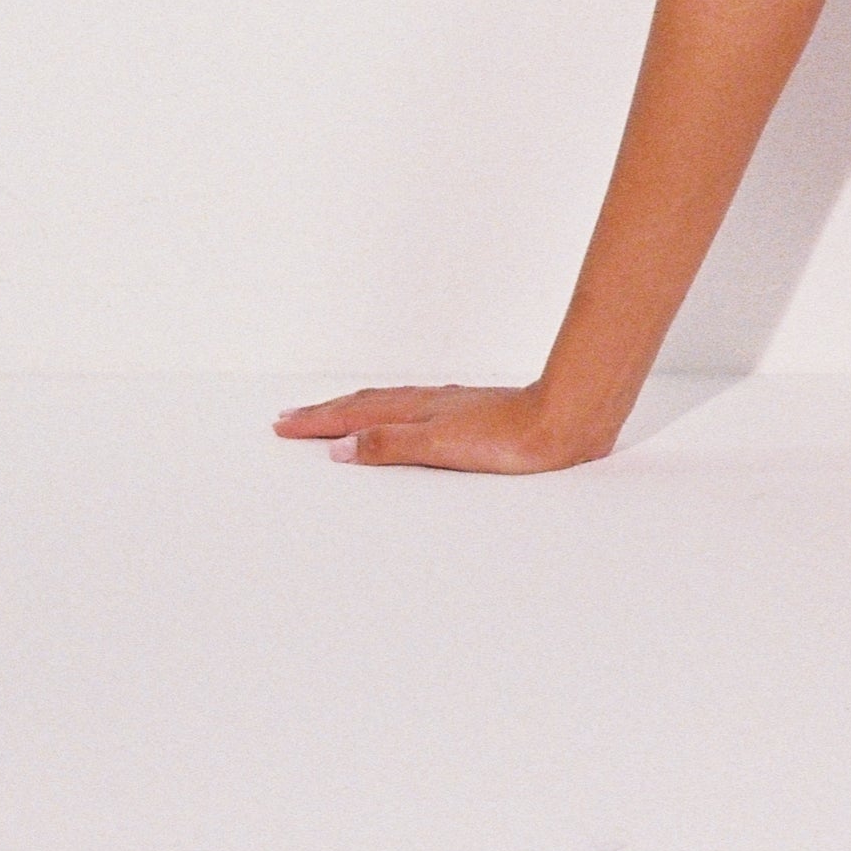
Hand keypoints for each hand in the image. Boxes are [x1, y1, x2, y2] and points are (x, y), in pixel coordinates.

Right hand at [271, 382, 609, 472]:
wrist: (567, 422)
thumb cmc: (512, 437)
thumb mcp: (442, 446)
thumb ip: (391, 445)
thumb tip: (339, 446)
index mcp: (418, 412)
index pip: (356, 416)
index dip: (318, 421)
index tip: (283, 424)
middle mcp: (431, 404)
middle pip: (368, 404)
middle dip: (327, 412)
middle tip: (290, 417)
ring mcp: (453, 407)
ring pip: (391, 404)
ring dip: (356, 410)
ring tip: (333, 413)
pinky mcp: (474, 414)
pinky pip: (416, 409)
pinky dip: (392, 413)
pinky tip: (403, 417)